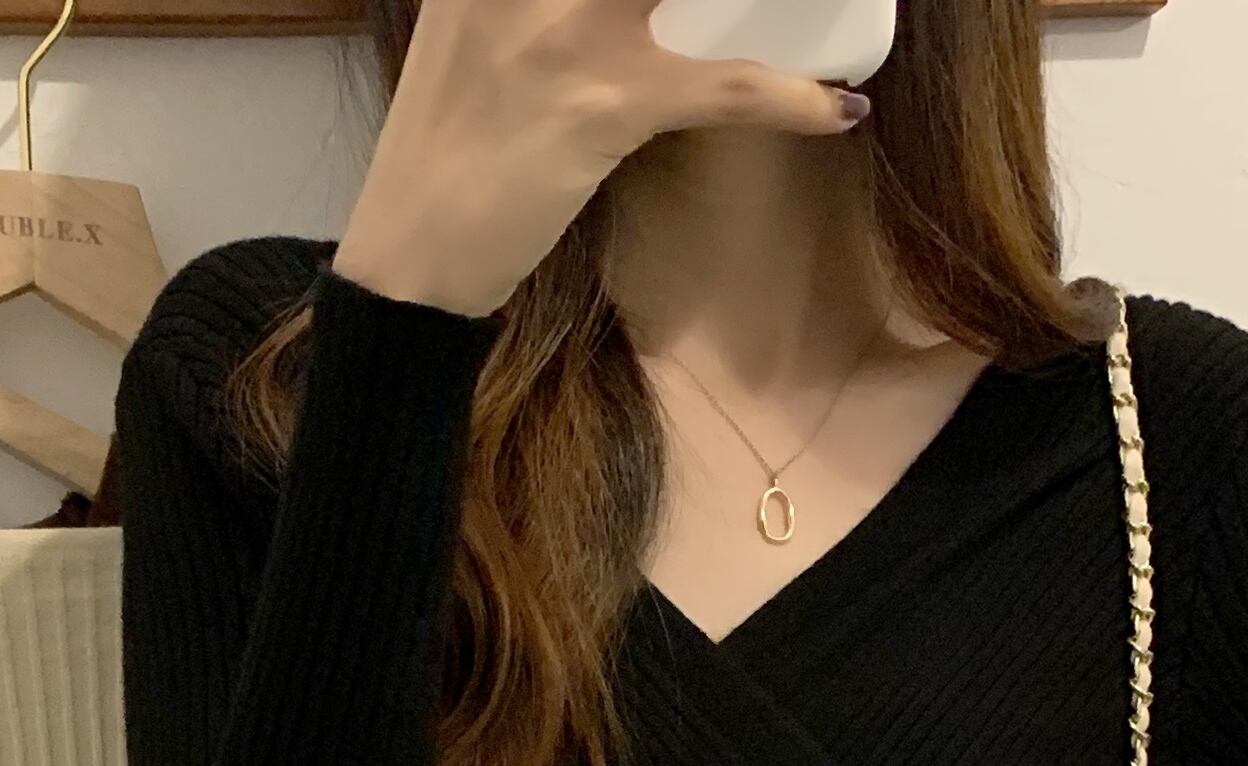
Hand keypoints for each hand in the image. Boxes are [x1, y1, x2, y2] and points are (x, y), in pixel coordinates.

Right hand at [332, 0, 870, 322]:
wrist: (411, 257)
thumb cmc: (451, 149)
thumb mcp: (478, 27)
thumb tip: (635, 1)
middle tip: (796, 2)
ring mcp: (565, 24)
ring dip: (793, 3)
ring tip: (836, 16)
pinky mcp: (599, 100)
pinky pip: (724, 83)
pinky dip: (792, 98)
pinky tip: (836, 110)